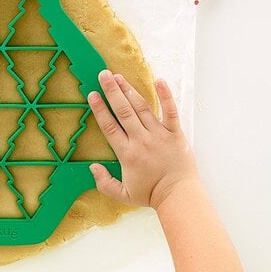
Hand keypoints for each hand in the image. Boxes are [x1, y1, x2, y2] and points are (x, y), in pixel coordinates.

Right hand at [88, 70, 198, 210]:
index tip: (92, 94)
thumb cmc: (151, 195)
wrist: (178, 196)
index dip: (100, 109)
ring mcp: (159, 134)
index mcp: (127, 153)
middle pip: (123, 111)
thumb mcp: (123, 195)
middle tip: (103, 75)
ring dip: (129, 91)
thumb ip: (104, 182)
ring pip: (142, 108)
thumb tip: (92, 167)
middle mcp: (141, 140)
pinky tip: (160, 81)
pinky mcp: (175, 133)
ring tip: (119, 77)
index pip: (110, 126)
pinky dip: (166, 96)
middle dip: (112, 91)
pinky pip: (170, 111)